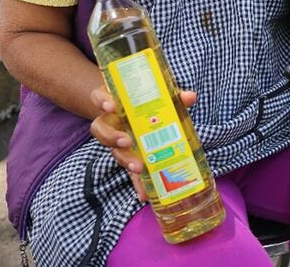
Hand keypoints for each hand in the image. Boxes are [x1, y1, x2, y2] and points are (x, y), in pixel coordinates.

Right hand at [89, 85, 197, 201]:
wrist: (136, 113)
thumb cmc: (145, 101)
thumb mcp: (157, 95)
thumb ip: (171, 96)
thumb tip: (189, 97)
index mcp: (115, 101)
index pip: (100, 97)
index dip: (102, 101)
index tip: (111, 105)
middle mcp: (111, 121)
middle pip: (101, 129)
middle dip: (112, 136)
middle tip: (126, 141)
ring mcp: (117, 141)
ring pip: (113, 151)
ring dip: (125, 160)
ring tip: (138, 167)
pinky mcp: (129, 157)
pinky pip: (129, 171)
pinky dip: (137, 183)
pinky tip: (144, 194)